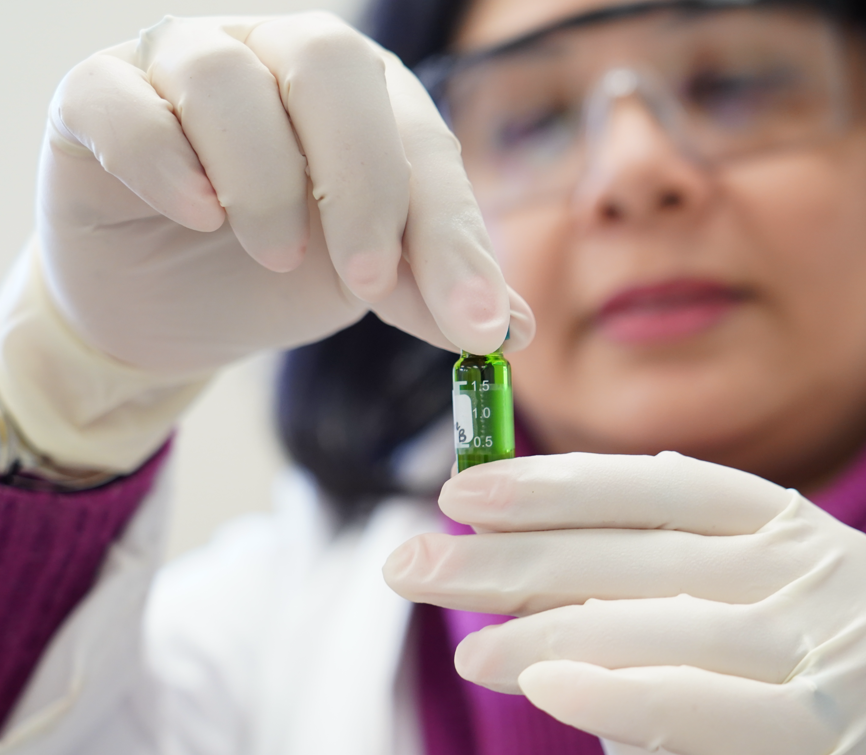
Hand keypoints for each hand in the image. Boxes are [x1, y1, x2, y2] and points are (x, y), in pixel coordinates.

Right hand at [39, 12, 532, 372]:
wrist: (167, 308)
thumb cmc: (275, 276)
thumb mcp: (366, 287)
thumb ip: (432, 294)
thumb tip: (513, 329)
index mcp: (361, 101)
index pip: (420, 142)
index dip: (451, 234)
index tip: (475, 322)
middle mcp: (277, 62)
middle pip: (332, 65)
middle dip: (363, 183)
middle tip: (365, 278)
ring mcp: (184, 69)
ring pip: (226, 77)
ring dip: (264, 182)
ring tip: (273, 255)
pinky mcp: (100, 101)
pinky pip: (125, 104)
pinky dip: (165, 162)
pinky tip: (195, 215)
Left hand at [384, 452, 865, 754]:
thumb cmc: (703, 728)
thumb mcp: (638, 633)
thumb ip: (583, 574)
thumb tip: (481, 518)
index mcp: (791, 526)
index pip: (662, 484)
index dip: (556, 484)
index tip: (460, 492)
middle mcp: (832, 570)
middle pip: (646, 552)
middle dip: (515, 558)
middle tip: (414, 565)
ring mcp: (842, 648)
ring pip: (660, 625)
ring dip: (542, 633)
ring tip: (467, 652)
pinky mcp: (829, 735)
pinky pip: (691, 703)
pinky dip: (607, 692)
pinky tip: (534, 685)